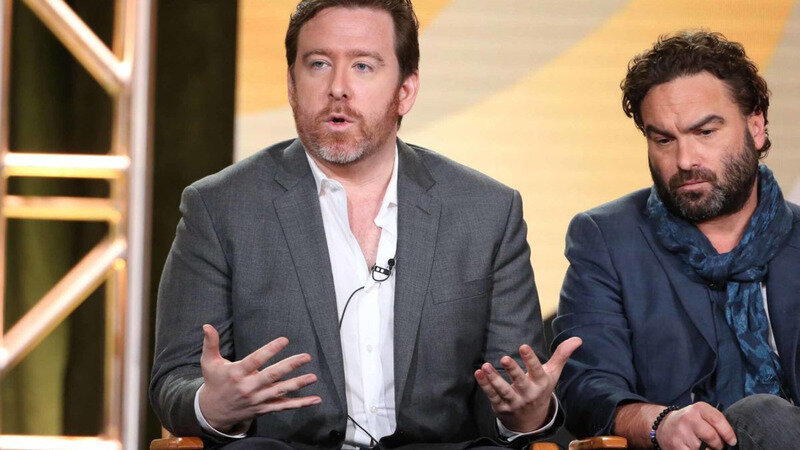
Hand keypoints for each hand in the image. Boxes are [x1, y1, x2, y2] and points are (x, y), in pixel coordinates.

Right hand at [198, 324, 320, 432]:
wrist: (212, 412)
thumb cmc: (214, 382)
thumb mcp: (209, 362)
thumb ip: (210, 343)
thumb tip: (207, 325)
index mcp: (237, 373)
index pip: (256, 360)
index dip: (270, 350)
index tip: (284, 340)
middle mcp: (248, 387)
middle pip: (272, 376)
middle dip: (290, 366)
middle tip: (306, 357)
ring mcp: (257, 399)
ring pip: (280, 391)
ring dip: (298, 384)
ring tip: (313, 377)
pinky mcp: (263, 408)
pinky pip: (283, 406)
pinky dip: (300, 404)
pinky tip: (315, 399)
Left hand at [474, 337, 581, 431]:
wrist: (532, 420)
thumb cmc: (541, 389)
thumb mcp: (552, 374)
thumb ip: (561, 355)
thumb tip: (578, 339)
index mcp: (541, 383)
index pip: (537, 370)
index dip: (530, 359)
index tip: (523, 346)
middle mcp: (528, 393)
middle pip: (520, 382)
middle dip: (513, 371)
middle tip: (504, 358)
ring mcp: (514, 401)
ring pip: (503, 391)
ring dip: (494, 379)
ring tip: (485, 367)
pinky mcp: (501, 406)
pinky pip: (492, 395)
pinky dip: (484, 385)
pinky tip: (479, 373)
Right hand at [656, 402, 736, 449]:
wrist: (664, 427)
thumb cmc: (689, 422)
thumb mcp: (701, 415)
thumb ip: (715, 422)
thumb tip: (731, 439)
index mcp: (698, 409)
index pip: (717, 420)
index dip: (728, 433)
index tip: (732, 441)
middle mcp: (688, 418)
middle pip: (712, 436)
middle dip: (718, 445)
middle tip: (717, 445)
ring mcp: (681, 433)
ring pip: (705, 449)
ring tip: (704, 446)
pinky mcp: (676, 446)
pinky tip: (695, 449)